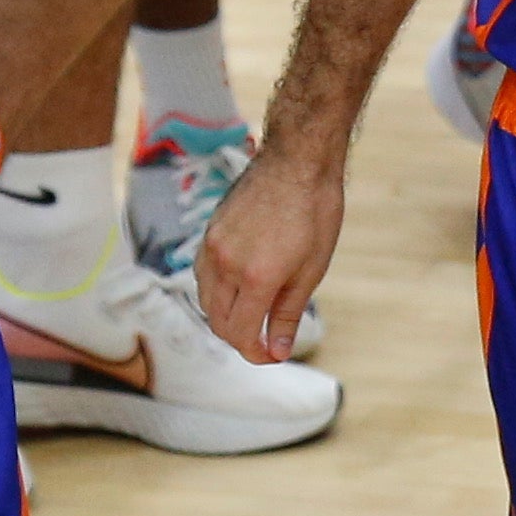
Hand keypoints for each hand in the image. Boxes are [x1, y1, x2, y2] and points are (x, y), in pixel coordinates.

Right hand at [190, 127, 346, 365]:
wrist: (297, 160)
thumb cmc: (314, 210)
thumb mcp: (311, 269)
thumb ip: (289, 313)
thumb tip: (278, 349)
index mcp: (255, 277)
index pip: (240, 335)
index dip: (256, 354)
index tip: (273, 355)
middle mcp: (225, 264)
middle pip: (218, 323)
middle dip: (240, 339)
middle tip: (267, 341)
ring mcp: (212, 246)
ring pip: (205, 300)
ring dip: (225, 316)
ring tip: (255, 315)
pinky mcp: (209, 231)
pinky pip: (201, 274)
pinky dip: (216, 291)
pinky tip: (239, 287)